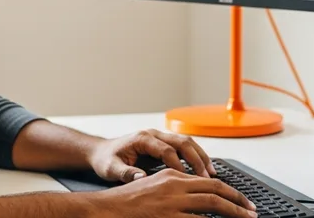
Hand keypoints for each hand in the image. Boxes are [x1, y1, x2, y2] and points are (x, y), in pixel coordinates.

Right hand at [82, 169, 257, 217]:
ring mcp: (171, 203)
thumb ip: (175, 189)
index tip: (242, 202)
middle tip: (252, 212)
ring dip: (233, 213)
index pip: (208, 181)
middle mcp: (174, 185)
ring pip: (212, 205)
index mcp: (172, 177)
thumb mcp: (153, 188)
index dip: (229, 191)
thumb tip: (197, 197)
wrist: (105, 209)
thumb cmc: (126, 203)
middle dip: (238, 201)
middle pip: (215, 190)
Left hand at [87, 128, 215, 182]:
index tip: (186, 179)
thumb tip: (141, 178)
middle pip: (182, 142)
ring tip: (211, 173)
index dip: (177, 164)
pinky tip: (204, 169)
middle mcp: (153, 134)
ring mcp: (159, 136)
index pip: (166, 150)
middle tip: (206, 177)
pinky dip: (196, 156)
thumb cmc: (106, 159)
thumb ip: (125, 173)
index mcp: (142, 139)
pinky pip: (184, 146)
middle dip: (196, 159)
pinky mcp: (163, 142)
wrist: (101, 151)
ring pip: (187, 142)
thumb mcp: (110, 168)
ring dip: (200, 156)